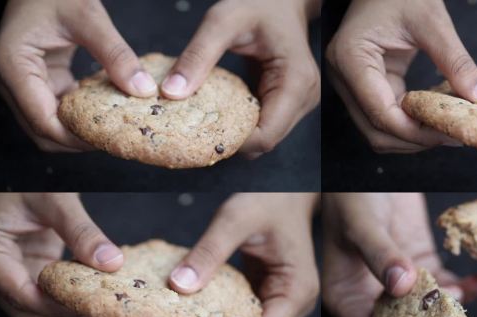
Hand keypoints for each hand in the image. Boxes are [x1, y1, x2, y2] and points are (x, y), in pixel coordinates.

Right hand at [0, 0, 156, 151]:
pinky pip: (58, 111)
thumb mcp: (89, 18)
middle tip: (116, 140)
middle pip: (42, 131)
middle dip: (78, 141)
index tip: (109, 140)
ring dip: (79, 132)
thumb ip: (115, 54)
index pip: (42, 120)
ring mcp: (23, 83)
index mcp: (13, 65)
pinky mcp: (39, 82)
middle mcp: (12, 80)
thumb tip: (142, 89)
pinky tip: (106, 114)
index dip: (75, 137)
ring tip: (114, 131)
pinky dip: (80, 117)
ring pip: (49, 126)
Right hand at [0, 193, 124, 316]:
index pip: (18, 292)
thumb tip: (111, 263)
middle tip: (100, 308)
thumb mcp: (56, 200)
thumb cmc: (31, 181)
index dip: (53, 306)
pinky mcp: (26, 274)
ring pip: (32, 316)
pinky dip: (65, 308)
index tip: (87, 306)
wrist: (26, 177)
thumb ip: (82, 231)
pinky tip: (91, 298)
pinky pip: (43, 302)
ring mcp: (9, 274)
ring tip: (99, 306)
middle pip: (24, 311)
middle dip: (62, 316)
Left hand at [160, 0, 320, 157]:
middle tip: (196, 131)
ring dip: (236, 135)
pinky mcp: (289, 102)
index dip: (233, 143)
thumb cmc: (259, 3)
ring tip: (207, 121)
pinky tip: (222, 112)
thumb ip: (198, 56)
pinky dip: (241, 124)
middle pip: (266, 142)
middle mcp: (304, 97)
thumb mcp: (222, 21)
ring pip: (266, 138)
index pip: (266, 135)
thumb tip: (171, 92)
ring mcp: (300, 102)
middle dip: (231, 141)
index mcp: (296, 81)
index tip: (197, 136)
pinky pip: (264, 125)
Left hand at [168, 193, 319, 316]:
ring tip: (193, 308)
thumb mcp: (235, 219)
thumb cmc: (269, 199)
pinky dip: (225, 310)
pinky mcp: (270, 293)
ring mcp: (284, 299)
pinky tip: (204, 297)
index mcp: (296, 290)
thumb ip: (209, 252)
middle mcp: (295, 302)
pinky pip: (246, 314)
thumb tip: (179, 285)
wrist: (286, 190)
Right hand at [321, 193, 476, 316]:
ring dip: (450, 305)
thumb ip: (380, 255)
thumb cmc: (351, 196)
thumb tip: (402, 286)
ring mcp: (399, 280)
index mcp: (346, 294)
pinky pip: (442, 283)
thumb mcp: (361, 224)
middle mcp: (371, 294)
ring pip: (428, 307)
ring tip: (463, 292)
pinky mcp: (420, 263)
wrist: (370, 167)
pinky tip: (475, 280)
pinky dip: (461, 285)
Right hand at [326, 0, 476, 153]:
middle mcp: (343, 77)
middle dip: (415, 140)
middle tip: (454, 136)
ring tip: (446, 129)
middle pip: (375, 132)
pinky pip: (384, 117)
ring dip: (411, 137)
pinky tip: (434, 118)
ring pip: (377, 131)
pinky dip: (409, 124)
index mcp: (351, 59)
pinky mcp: (363, 86)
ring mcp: (350, 84)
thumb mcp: (432, 21)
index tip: (452, 134)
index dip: (417, 133)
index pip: (382, 114)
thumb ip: (456, 62)